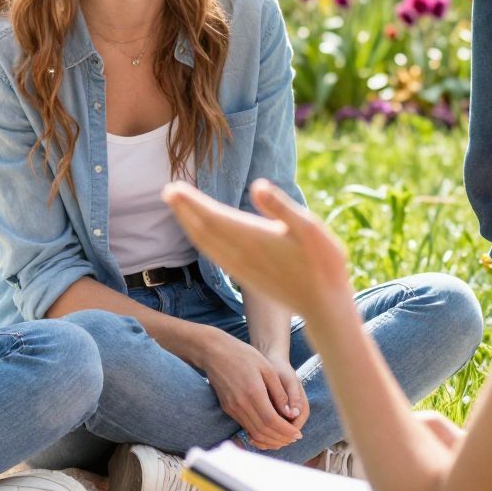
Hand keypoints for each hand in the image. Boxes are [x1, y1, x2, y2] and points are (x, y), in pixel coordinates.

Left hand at [166, 179, 351, 332]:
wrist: (323, 305)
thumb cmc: (322, 263)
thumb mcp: (309, 228)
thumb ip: (281, 206)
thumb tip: (257, 185)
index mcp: (252, 237)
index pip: (212, 216)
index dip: (190, 202)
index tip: (172, 187)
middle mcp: (241, 253)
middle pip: (202, 229)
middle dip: (183, 210)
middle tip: (168, 190)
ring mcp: (241, 267)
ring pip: (205, 243)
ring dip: (189, 224)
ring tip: (178, 207)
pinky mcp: (245, 276)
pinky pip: (215, 255)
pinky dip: (202, 240)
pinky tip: (201, 234)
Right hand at [198, 330, 308, 449]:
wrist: (214, 352)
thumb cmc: (243, 355)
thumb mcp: (267, 368)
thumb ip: (279, 392)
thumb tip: (291, 413)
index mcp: (253, 392)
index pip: (272, 421)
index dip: (286, 431)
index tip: (297, 434)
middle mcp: (241, 404)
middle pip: (263, 431)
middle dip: (280, 439)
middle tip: (293, 439)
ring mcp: (232, 408)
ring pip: (253, 433)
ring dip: (270, 440)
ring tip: (284, 438)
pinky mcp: (227, 409)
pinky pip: (245, 427)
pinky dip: (258, 434)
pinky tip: (269, 432)